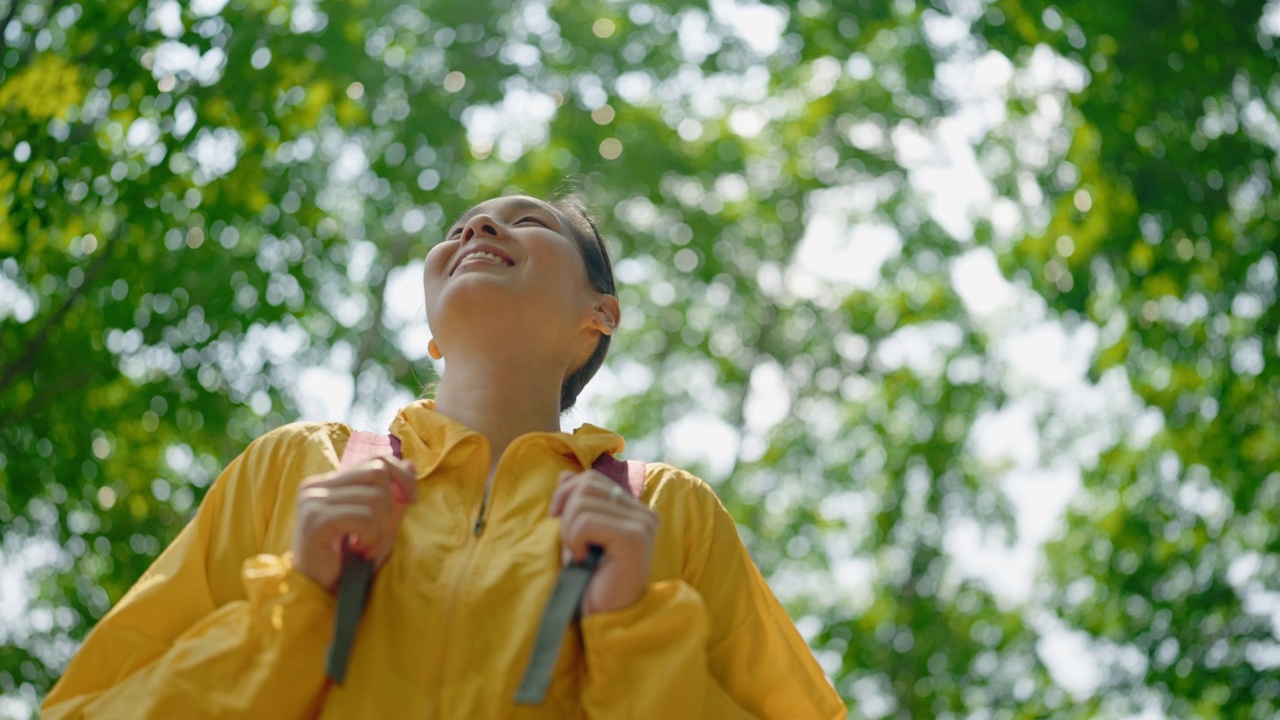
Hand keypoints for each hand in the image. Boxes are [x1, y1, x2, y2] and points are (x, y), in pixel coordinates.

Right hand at [292, 457, 416, 592]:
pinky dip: (370, 536)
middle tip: (380, 534)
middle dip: (391, 506)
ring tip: (366, 547)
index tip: (412, 501)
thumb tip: (411, 464)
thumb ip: (392, 496)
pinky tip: (358, 550)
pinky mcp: (316, 519)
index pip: (376, 460)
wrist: (316, 591)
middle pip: (377, 472)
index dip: (402, 476)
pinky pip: (364, 517)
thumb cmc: (347, 560)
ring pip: (374, 497)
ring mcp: (313, 500)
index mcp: (328, 482)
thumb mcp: (377, 525)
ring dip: (380, 529)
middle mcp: (316, 485)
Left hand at [548, 469, 658, 615]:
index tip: (558, 525)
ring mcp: (642, 523)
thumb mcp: (577, 537)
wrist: (606, 621)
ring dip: (568, 530)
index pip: (590, 479)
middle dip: (565, 511)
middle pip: (586, 483)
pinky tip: (583, 560)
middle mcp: (643, 512)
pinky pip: (586, 521)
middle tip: (570, 544)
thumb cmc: (590, 583)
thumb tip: (566, 475)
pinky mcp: (634, 537)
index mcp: (633, 509)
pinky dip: (574, 540)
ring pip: (582, 501)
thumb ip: (576, 505)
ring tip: (579, 555)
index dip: (565, 496)